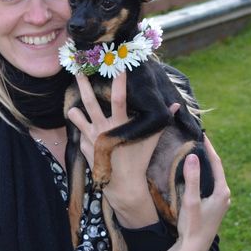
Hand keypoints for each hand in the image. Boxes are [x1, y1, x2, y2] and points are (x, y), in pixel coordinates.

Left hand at [67, 71, 180, 227]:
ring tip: (74, 105)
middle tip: (77, 69)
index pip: (119, 98)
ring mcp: (91, 137)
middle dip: (83, 84)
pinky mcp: (84, 145)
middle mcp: (103, 128)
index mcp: (121, 124)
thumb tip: (175, 106)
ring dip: (75, 109)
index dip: (118, 81)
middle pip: (90, 101)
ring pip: (77, 115)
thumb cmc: (138, 160)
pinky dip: (83, 129)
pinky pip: (80, 131)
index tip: (116, 65)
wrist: (122, 185)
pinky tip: (87, 132)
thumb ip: (161, 122)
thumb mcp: (151, 140)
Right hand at [151, 135, 230, 250]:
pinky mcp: (215, 204)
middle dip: (207, 152)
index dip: (208, 147)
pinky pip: (210, 182)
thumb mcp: (190, 200)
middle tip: (196, 137)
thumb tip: (192, 156)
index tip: (201, 133)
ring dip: (205, 162)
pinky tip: (194, 170)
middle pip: (216, 167)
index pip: (216, 162)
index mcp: (222, 191)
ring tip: (195, 149)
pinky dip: (204, 173)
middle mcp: (225, 194)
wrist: (195, 248)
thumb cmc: (192, 225)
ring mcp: (220, 200)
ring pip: (213, 175)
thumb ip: (192, 178)